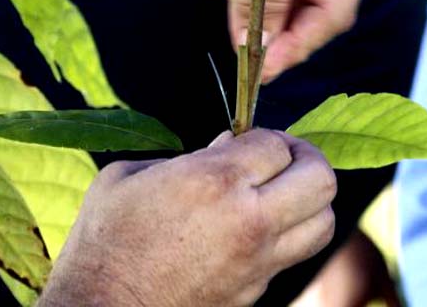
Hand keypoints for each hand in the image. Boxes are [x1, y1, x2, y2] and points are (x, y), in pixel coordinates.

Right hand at [40, 129, 336, 306]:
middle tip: (283, 157)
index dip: (264, 135)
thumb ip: (186, 156)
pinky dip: (287, 236)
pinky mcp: (255, 293)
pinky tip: (256, 229)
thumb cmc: (103, 241)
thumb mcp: (128, 176)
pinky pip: (294, 256)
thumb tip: (226, 145)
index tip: (247, 139)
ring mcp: (258, 263)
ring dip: (309, 201)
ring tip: (281, 193)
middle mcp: (248, 220)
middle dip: (306, 159)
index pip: (277, 144)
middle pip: (321, 179)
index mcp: (214, 181)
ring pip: (323, 223)